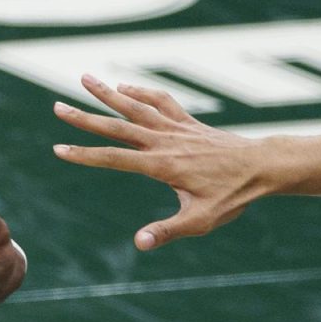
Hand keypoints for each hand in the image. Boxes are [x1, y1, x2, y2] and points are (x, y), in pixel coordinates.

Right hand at [54, 74, 263, 249]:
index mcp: (161, 165)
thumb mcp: (201, 220)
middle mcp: (164, 141)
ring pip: (135, 106)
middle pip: (116, 126)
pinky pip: (160, 101)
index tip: (59, 149)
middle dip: (84, 117)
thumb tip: (138, 243)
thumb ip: (167, 231)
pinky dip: (141, 92)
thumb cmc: (232, 196)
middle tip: (57, 107)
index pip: (114, 158)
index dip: (84, 155)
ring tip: (84, 78)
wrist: (262, 167)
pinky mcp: (186, 121)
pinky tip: (125, 87)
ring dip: (107, 92)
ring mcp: (175, 128)